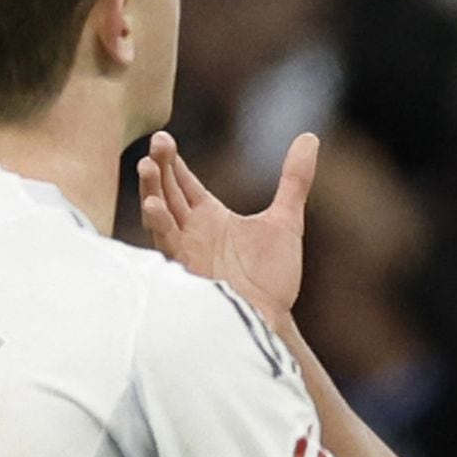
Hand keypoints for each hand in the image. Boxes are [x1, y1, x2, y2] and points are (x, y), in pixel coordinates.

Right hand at [139, 130, 317, 321]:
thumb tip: (309, 138)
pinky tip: (153, 205)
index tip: (162, 136)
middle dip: (160, 167)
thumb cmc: (272, 277)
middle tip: (158, 141)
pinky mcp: (185, 271)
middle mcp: (192, 231)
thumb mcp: (286, 221)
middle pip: (167, 191)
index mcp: (210, 217)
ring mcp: (186, 251)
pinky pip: (167, 245)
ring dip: (151, 191)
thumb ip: (294, 179)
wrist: (270, 319)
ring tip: (146, 166)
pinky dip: (160, 225)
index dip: (172, 160)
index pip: (183, 182)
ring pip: (160, 214)